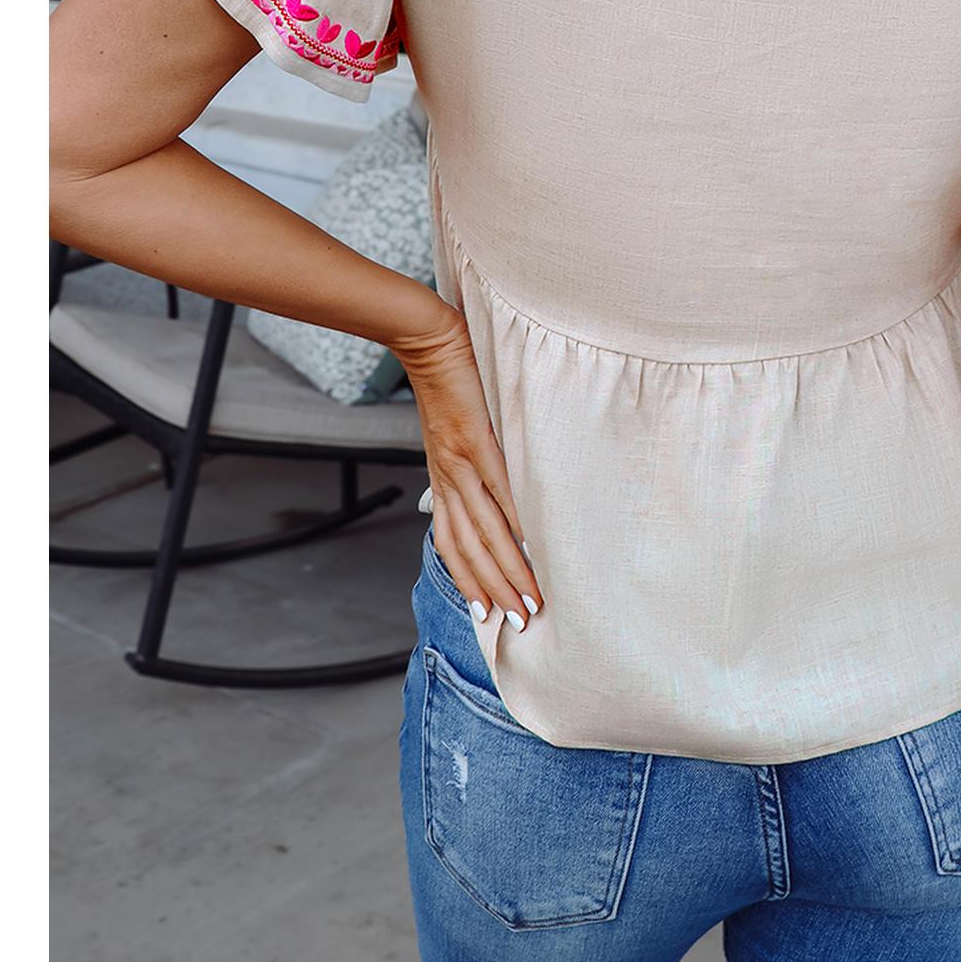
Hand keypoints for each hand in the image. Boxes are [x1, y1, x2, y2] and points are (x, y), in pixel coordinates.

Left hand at [393, 304, 543, 631]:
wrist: (427, 338)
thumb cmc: (447, 379)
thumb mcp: (451, 430)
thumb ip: (469, 458)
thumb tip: (491, 483)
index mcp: (443, 479)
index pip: (453, 544)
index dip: (470, 582)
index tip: (488, 615)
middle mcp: (448, 478)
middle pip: (470, 550)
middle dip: (495, 591)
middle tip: (521, 623)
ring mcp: (462, 462)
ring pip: (485, 531)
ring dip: (509, 570)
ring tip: (532, 598)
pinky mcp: (478, 439)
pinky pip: (500, 488)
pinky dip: (517, 520)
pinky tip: (534, 543)